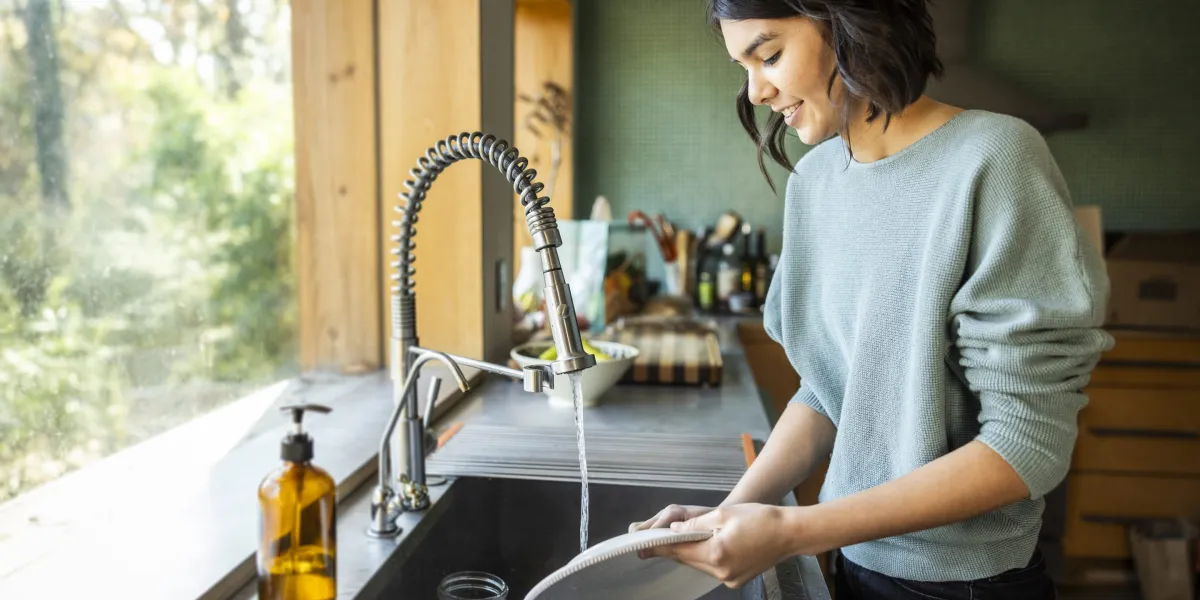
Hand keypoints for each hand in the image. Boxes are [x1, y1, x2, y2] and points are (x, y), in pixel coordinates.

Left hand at [642, 504, 797, 588]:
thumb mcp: (724, 514)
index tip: (641, 546)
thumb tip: (675, 530)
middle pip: (688, 560)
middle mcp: (721, 571)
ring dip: (691, 552)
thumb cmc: (760, 519)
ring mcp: (730, 578)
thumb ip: (696, 525)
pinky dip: (706, 557)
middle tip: (656, 539)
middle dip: (675, 548)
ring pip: (700, 565)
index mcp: (716, 552)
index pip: (679, 551)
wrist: (790, 533)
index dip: (659, 546)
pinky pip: (713, 568)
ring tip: (682, 538)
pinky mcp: (736, 579)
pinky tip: (706, 545)